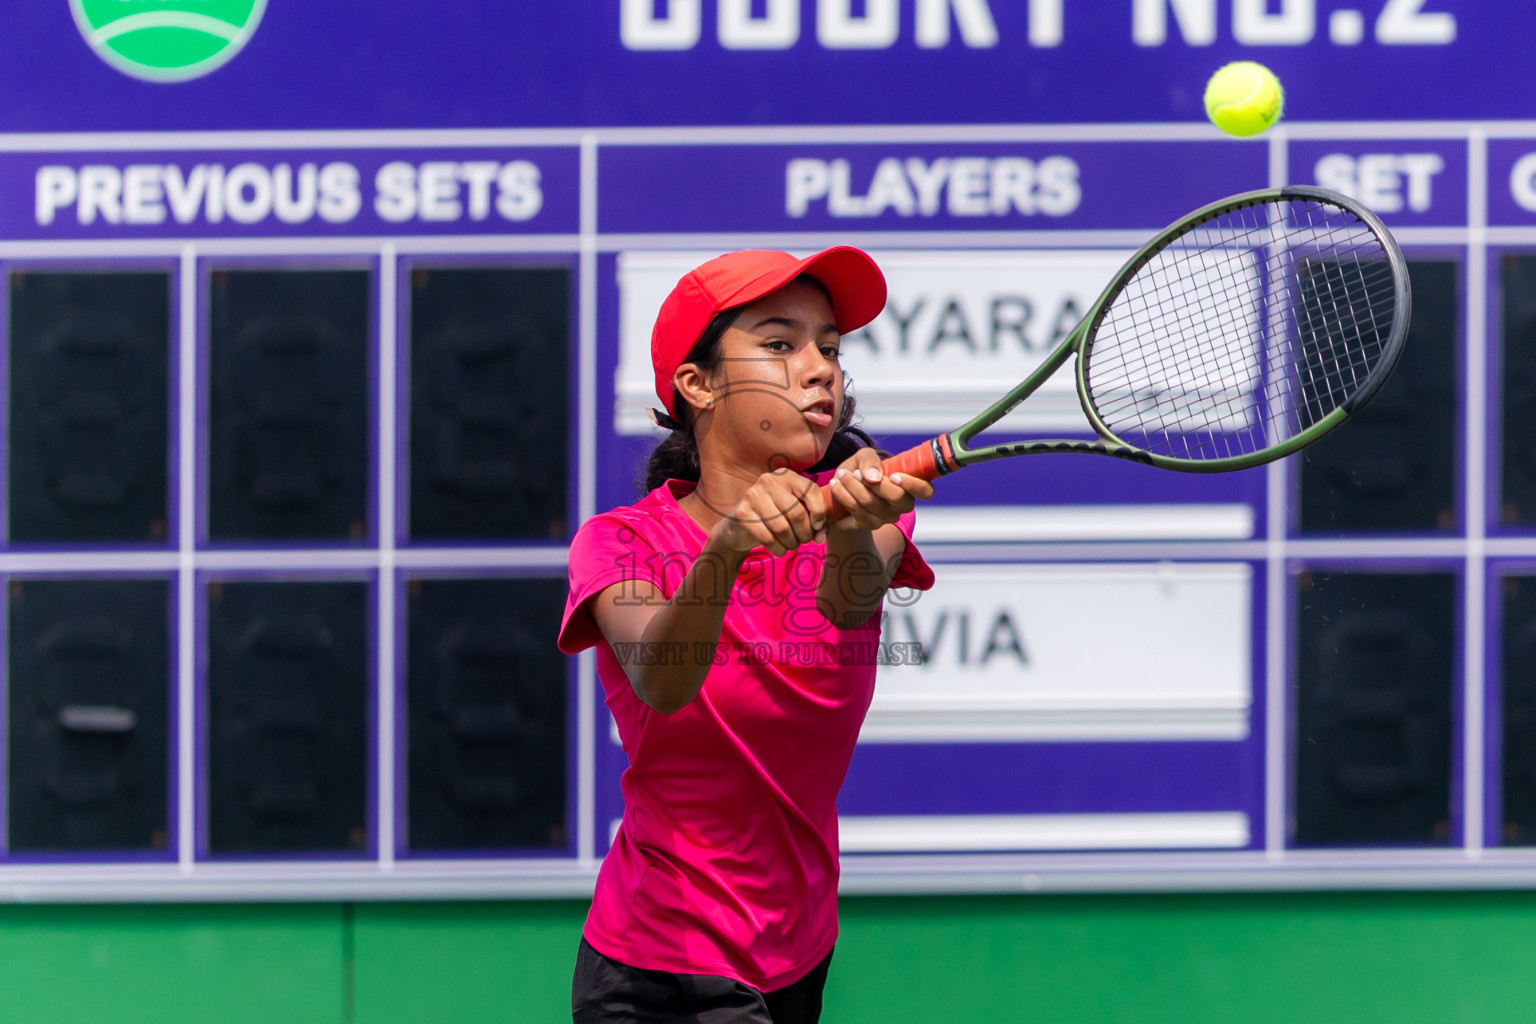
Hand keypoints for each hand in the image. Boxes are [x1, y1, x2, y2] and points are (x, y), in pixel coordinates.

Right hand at [710, 468, 828, 556]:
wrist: (740, 526)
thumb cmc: (775, 517)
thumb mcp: (797, 513)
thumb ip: (815, 521)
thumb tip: (821, 535)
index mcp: (786, 475)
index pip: (811, 491)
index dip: (820, 513)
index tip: (818, 526)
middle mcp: (769, 481)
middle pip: (797, 513)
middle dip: (805, 533)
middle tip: (803, 540)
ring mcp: (753, 496)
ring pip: (783, 528)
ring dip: (792, 543)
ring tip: (792, 545)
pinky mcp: (742, 513)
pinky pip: (768, 538)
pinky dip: (779, 549)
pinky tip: (780, 549)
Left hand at [827, 448, 934, 531]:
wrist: (844, 484)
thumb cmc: (862, 468)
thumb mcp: (865, 456)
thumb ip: (870, 460)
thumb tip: (873, 476)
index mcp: (910, 487)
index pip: (926, 491)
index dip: (913, 485)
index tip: (894, 475)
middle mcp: (901, 506)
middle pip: (896, 499)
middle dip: (874, 484)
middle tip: (855, 472)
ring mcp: (885, 518)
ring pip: (872, 506)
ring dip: (852, 489)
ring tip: (839, 476)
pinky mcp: (866, 525)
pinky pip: (855, 516)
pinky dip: (842, 499)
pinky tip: (835, 487)